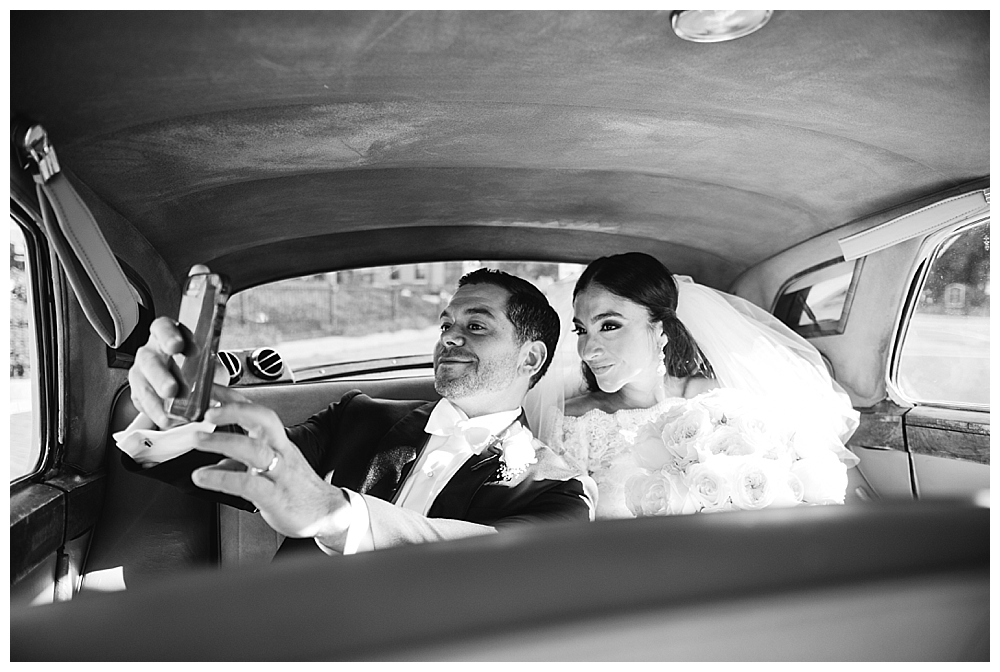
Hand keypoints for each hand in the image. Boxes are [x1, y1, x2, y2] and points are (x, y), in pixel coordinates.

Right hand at [128, 264, 227, 427]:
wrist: (188, 372)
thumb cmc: (194, 350)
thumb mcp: (204, 329)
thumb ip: (203, 302)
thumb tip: (202, 270)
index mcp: (166, 333)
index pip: (161, 327)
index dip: (168, 335)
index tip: (179, 346)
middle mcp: (151, 352)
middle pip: (148, 362)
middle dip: (160, 377)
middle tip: (174, 390)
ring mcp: (142, 375)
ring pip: (141, 387)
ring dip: (156, 402)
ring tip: (172, 415)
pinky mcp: (141, 395)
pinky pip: (143, 406)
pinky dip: (156, 416)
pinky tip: (169, 422)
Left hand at [189, 387, 352, 546]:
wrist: (326, 513)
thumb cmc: (298, 490)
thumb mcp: (271, 469)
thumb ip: (240, 466)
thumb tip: (214, 465)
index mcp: (278, 442)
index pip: (256, 411)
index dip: (234, 398)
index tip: (211, 388)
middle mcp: (280, 451)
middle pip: (263, 420)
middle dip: (235, 410)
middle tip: (208, 412)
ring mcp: (279, 472)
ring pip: (255, 449)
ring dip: (223, 441)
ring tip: (199, 440)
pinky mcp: (275, 496)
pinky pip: (248, 484)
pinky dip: (221, 478)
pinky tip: (203, 477)